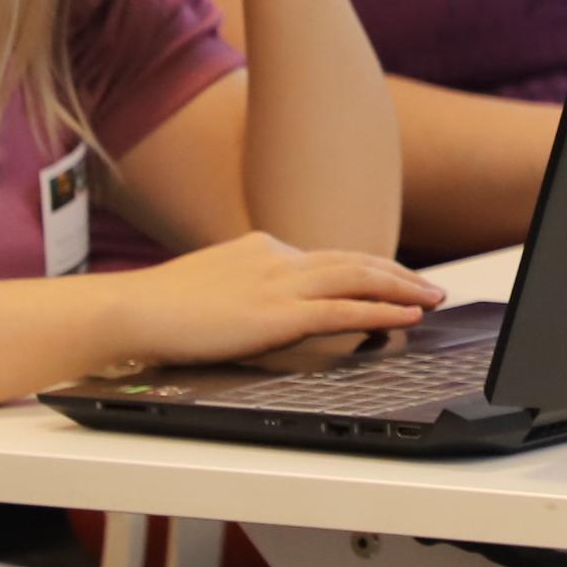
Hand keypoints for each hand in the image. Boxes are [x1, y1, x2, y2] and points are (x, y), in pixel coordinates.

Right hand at [117, 231, 442, 364]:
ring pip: (357, 279)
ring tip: (433, 298)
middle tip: (432, 287)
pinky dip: (382, 311)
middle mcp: (277, 257)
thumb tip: (267, 309)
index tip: (396, 278)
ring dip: (402, 288)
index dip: (370, 268)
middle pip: (354, 261)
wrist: (132, 311)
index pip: (330, 256)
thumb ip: (249, 291)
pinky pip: (343, 310)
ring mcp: (279, 283)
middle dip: (399, 275)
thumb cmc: (162, 309)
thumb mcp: (215, 288)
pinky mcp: (278, 314)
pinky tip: (407, 317)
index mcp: (263, 249)